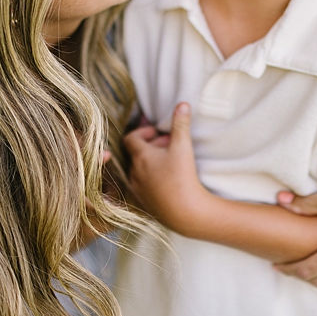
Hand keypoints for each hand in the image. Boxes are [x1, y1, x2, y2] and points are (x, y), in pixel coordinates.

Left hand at [123, 103, 208, 232]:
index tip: (158, 133)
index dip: (143, 132)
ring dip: (151, 163)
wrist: (185, 212)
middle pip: (136, 154)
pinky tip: (168, 181)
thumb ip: (181, 124)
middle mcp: (134, 172)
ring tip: (170, 162)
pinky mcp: (143, 203)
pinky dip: (152, 179)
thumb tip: (182, 103)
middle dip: (152, 146)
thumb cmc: (183, 177)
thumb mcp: (183, 146)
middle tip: (170, 145)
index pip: (131, 138)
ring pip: (139, 170)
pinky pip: (143, 185)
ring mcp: (138, 189)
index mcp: (140, 157)